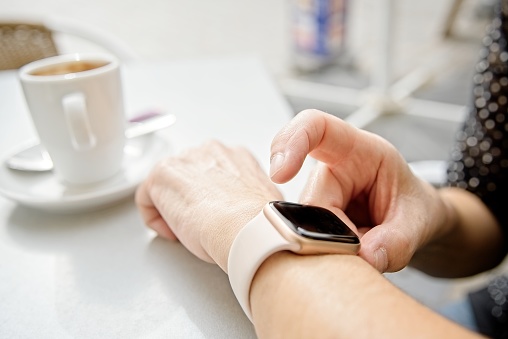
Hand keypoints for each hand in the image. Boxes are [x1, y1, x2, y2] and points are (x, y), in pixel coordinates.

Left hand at [135, 140, 282, 271]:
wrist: (247, 227)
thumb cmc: (259, 222)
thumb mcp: (265, 202)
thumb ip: (250, 197)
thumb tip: (248, 210)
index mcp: (237, 156)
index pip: (212, 173)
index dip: (209, 199)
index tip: (213, 218)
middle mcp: (209, 151)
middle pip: (187, 177)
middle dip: (189, 201)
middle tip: (197, 226)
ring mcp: (184, 159)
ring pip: (167, 186)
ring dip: (172, 210)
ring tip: (186, 232)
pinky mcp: (162, 174)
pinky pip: (147, 198)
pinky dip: (155, 219)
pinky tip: (172, 233)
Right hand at [270, 110, 448, 272]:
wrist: (411, 219)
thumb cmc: (412, 204)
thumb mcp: (419, 220)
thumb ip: (397, 240)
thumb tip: (365, 257)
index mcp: (359, 150)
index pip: (315, 127)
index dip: (291, 142)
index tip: (281, 173)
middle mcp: (331, 170)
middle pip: (311, 200)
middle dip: (332, 234)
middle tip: (362, 253)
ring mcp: (318, 195)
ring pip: (305, 226)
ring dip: (333, 247)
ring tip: (366, 251)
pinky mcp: (311, 218)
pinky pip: (307, 239)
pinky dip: (328, 254)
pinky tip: (351, 254)